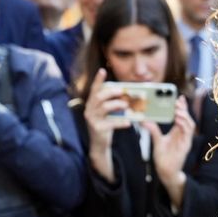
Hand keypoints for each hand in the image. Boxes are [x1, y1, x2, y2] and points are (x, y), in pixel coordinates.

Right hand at [82, 68, 131, 183]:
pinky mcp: (98, 129)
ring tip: (126, 106)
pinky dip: (120, 122)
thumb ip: (112, 104)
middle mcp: (89, 111)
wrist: (99, 146)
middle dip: (111, 92)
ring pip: (104, 107)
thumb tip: (124, 96)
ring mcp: (92, 120)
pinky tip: (128, 122)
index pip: (94, 90)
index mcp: (91, 105)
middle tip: (122, 91)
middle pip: (98, 97)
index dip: (98, 80)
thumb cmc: (105, 127)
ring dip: (117, 104)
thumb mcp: (106, 114)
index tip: (102, 70)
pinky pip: (110, 123)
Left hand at [143, 97, 195, 207]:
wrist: (165, 171)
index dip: (182, 107)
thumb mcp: (157, 140)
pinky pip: (187, 134)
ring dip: (184, 116)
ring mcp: (185, 140)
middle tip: (178, 101)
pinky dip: (184, 125)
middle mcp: (183, 134)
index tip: (179, 97)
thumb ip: (153, 130)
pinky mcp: (186, 146)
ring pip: (190, 124)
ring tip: (177, 110)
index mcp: (177, 132)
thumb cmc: (163, 157)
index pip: (182, 116)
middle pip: (187, 118)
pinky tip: (178, 120)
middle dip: (184, 109)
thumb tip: (144, 120)